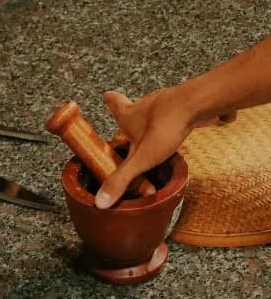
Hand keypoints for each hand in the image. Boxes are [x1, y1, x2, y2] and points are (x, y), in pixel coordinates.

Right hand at [95, 88, 195, 208]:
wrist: (197, 103)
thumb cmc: (166, 126)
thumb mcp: (140, 159)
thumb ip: (122, 179)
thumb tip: (101, 201)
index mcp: (129, 115)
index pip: (115, 104)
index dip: (110, 101)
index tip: (106, 97)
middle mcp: (145, 105)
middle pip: (134, 108)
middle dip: (131, 116)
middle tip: (129, 127)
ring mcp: (166, 103)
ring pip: (155, 111)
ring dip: (152, 122)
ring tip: (153, 136)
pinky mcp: (184, 105)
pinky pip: (175, 114)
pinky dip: (173, 123)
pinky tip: (177, 133)